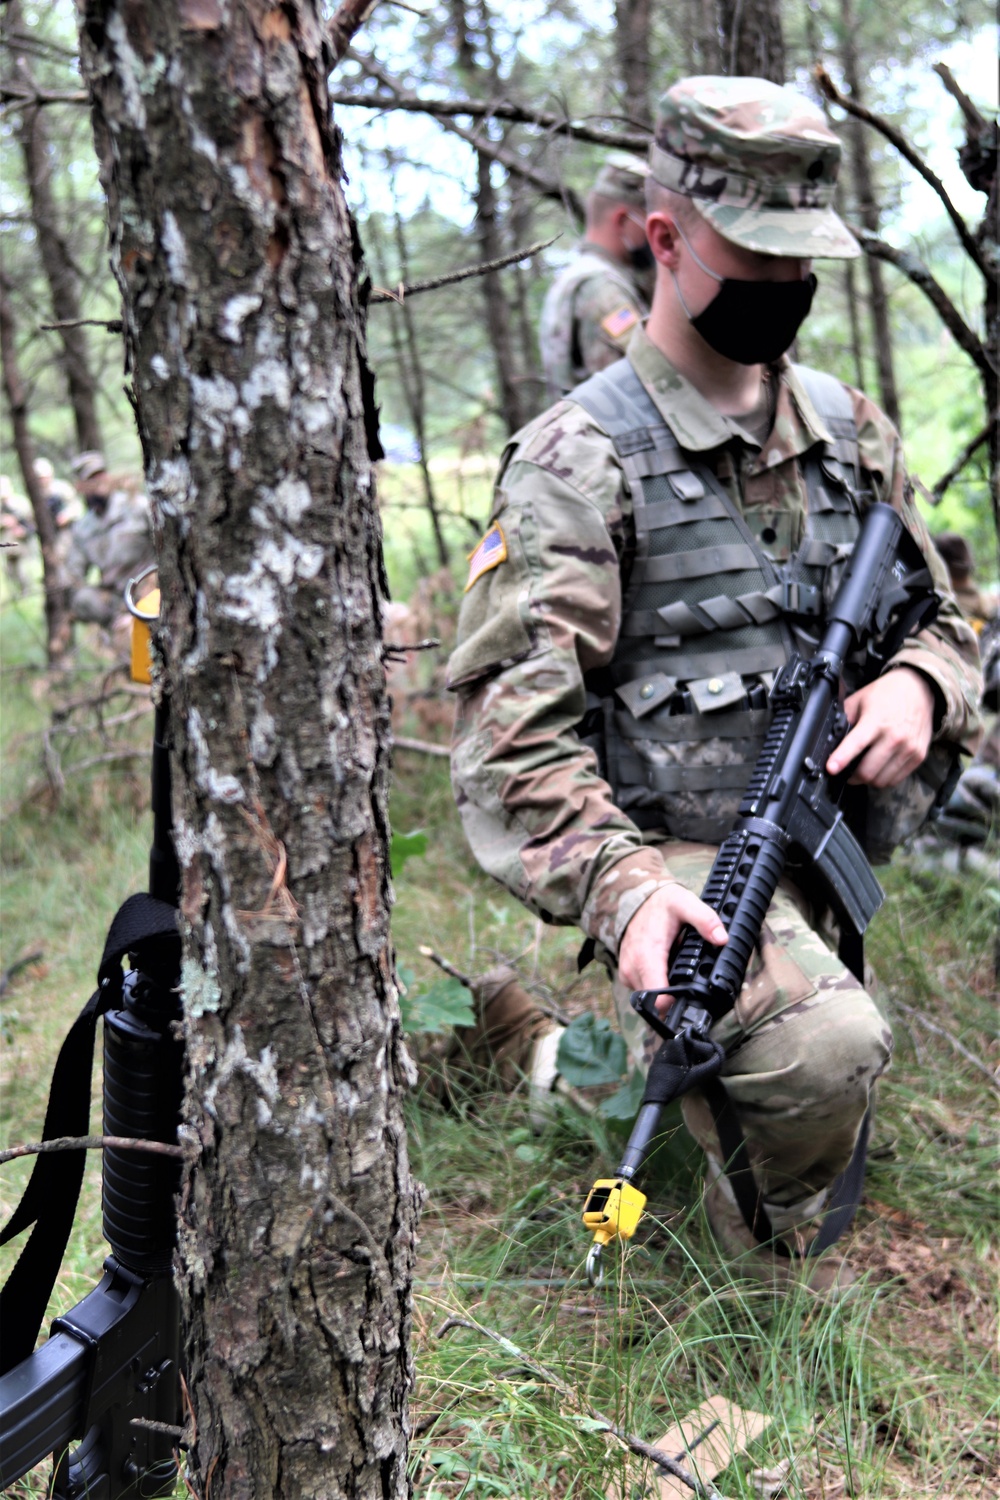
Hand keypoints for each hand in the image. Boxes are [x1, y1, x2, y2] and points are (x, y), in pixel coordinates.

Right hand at [618, 882, 726, 1003]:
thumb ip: (705, 920)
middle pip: (656, 1003)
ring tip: (678, 973)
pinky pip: (643, 990)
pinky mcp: (626, 975)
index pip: (658, 998)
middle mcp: (633, 968)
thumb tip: (721, 939)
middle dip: (675, 998)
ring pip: (650, 999)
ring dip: (665, 992)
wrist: (638, 901)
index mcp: (646, 956)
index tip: (693, 1001)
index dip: (677, 1004)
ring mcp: (627, 973)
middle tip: (691, 984)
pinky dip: (657, 985)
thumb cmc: (661, 904)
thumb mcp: (685, 903)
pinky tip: (667, 970)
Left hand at [826, 667, 934, 788]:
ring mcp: (909, 748)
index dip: (842, 758)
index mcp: (877, 720)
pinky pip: (896, 779)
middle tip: (847, 772)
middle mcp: (895, 736)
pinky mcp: (919, 756)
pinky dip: (884, 779)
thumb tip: (830, 739)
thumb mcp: (860, 700)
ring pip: (881, 780)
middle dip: (852, 776)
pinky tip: (879, 768)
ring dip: (868, 780)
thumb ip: (845, 719)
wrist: (919, 689)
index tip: (831, 768)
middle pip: (868, 771)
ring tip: (863, 770)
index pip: (857, 743)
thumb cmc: (887, 694)